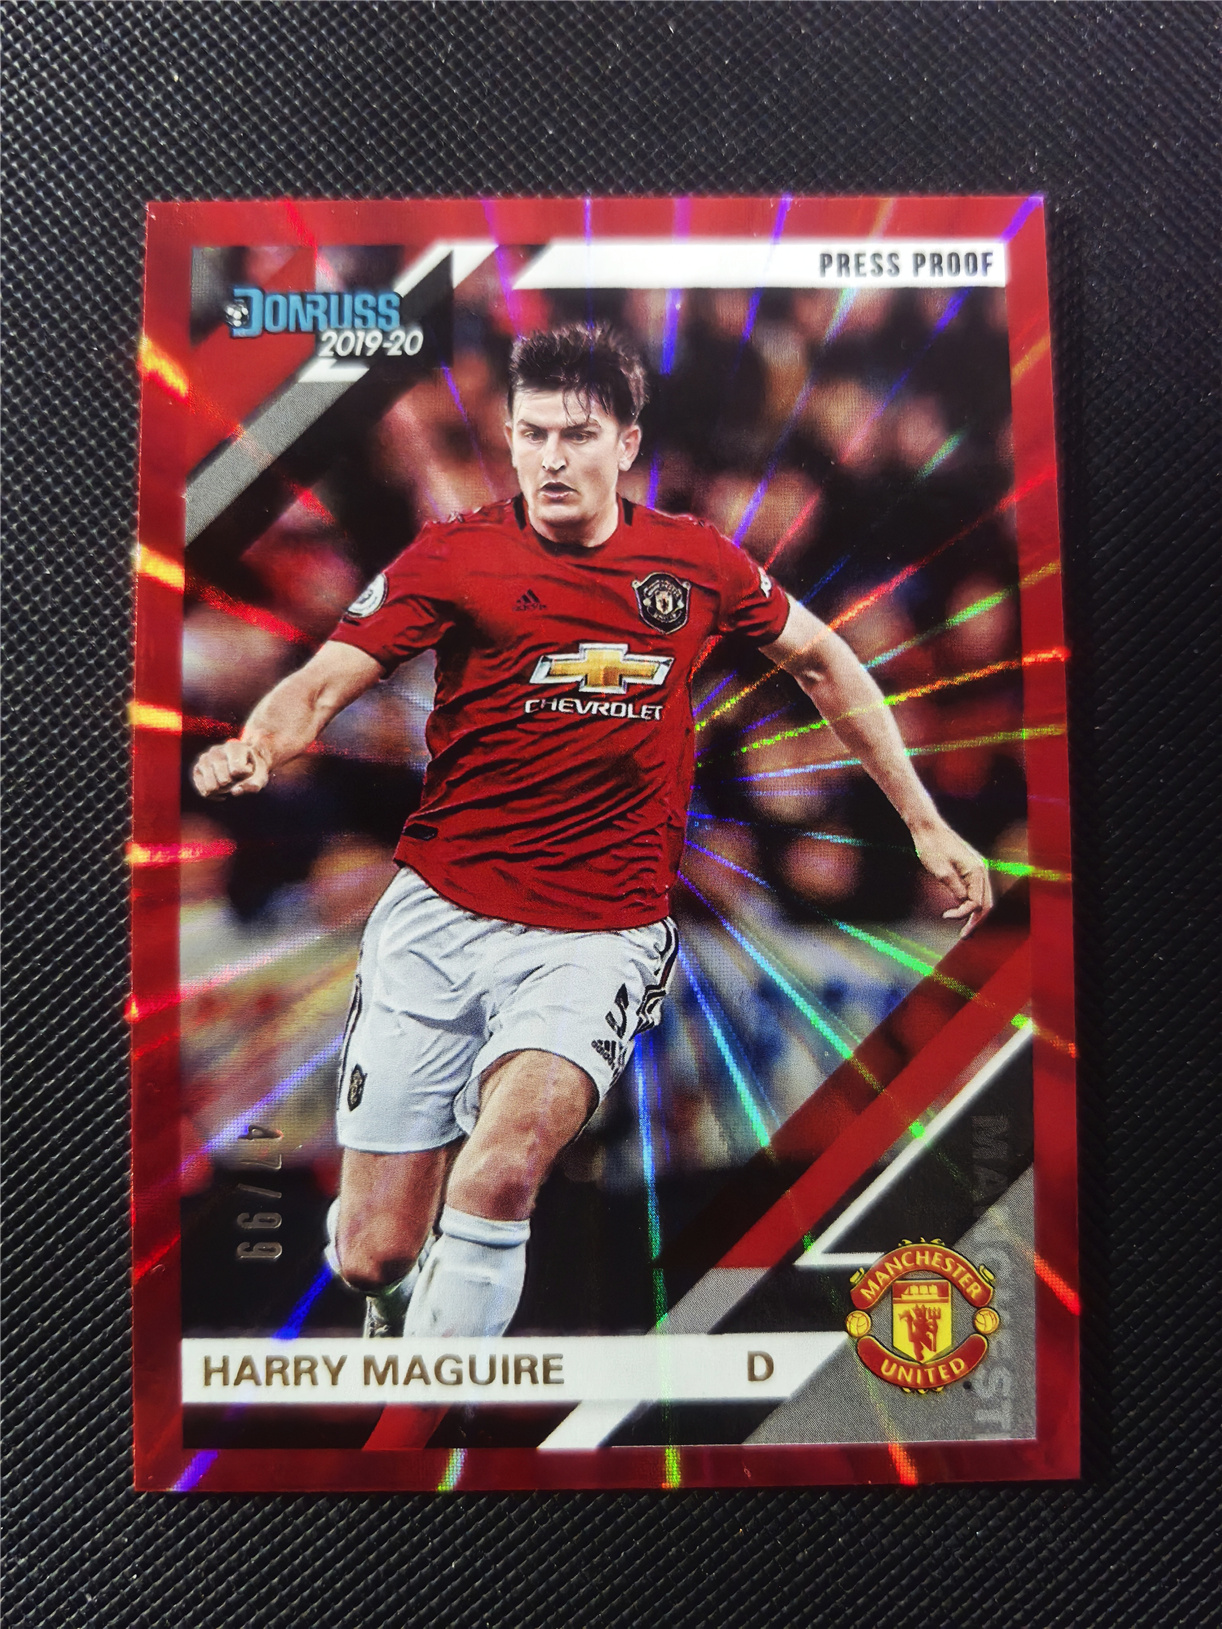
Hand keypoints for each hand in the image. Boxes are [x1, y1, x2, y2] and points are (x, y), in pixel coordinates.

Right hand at [192, 739, 269, 799]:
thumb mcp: (261, 775)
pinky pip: (204, 792)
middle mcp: (216, 750)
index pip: (236, 770)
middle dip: (233, 785)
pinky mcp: (196, 770)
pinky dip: (214, 795)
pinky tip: (221, 789)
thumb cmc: (253, 769)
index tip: (248, 769)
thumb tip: (234, 792)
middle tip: (238, 778)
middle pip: (223, 781)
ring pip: (211, 787)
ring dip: (223, 791)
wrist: (243, 763)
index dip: (245, 776)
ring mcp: (204, 759)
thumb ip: (254, 784)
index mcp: (234, 747)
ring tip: (229, 783)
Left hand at [911, 820, 992, 938]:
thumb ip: (956, 890)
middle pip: (986, 903)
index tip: (946, 916)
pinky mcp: (969, 869)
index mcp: (977, 871)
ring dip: (975, 914)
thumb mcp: (941, 871)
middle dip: (976, 921)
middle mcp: (981, 870)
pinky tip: (961, 912)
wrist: (927, 828)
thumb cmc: (932, 847)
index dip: (964, 914)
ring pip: (982, 898)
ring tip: (965, 930)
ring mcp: (976, 869)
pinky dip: (970, 903)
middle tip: (964, 936)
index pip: (977, 902)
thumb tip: (965, 906)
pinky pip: (975, 891)